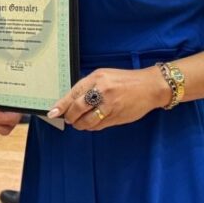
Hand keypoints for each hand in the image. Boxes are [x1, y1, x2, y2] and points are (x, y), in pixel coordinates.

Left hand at [47, 67, 169, 131]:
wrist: (150, 87)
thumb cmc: (125, 80)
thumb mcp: (104, 76)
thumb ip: (88, 86)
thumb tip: (71, 101)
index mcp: (97, 78)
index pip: (74, 94)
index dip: (61, 105)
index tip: (53, 113)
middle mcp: (102, 92)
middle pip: (78, 109)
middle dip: (70, 117)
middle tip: (68, 118)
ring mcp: (110, 106)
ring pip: (87, 121)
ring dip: (80, 124)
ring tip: (79, 122)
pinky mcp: (117, 117)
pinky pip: (99, 126)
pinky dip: (92, 126)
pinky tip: (91, 123)